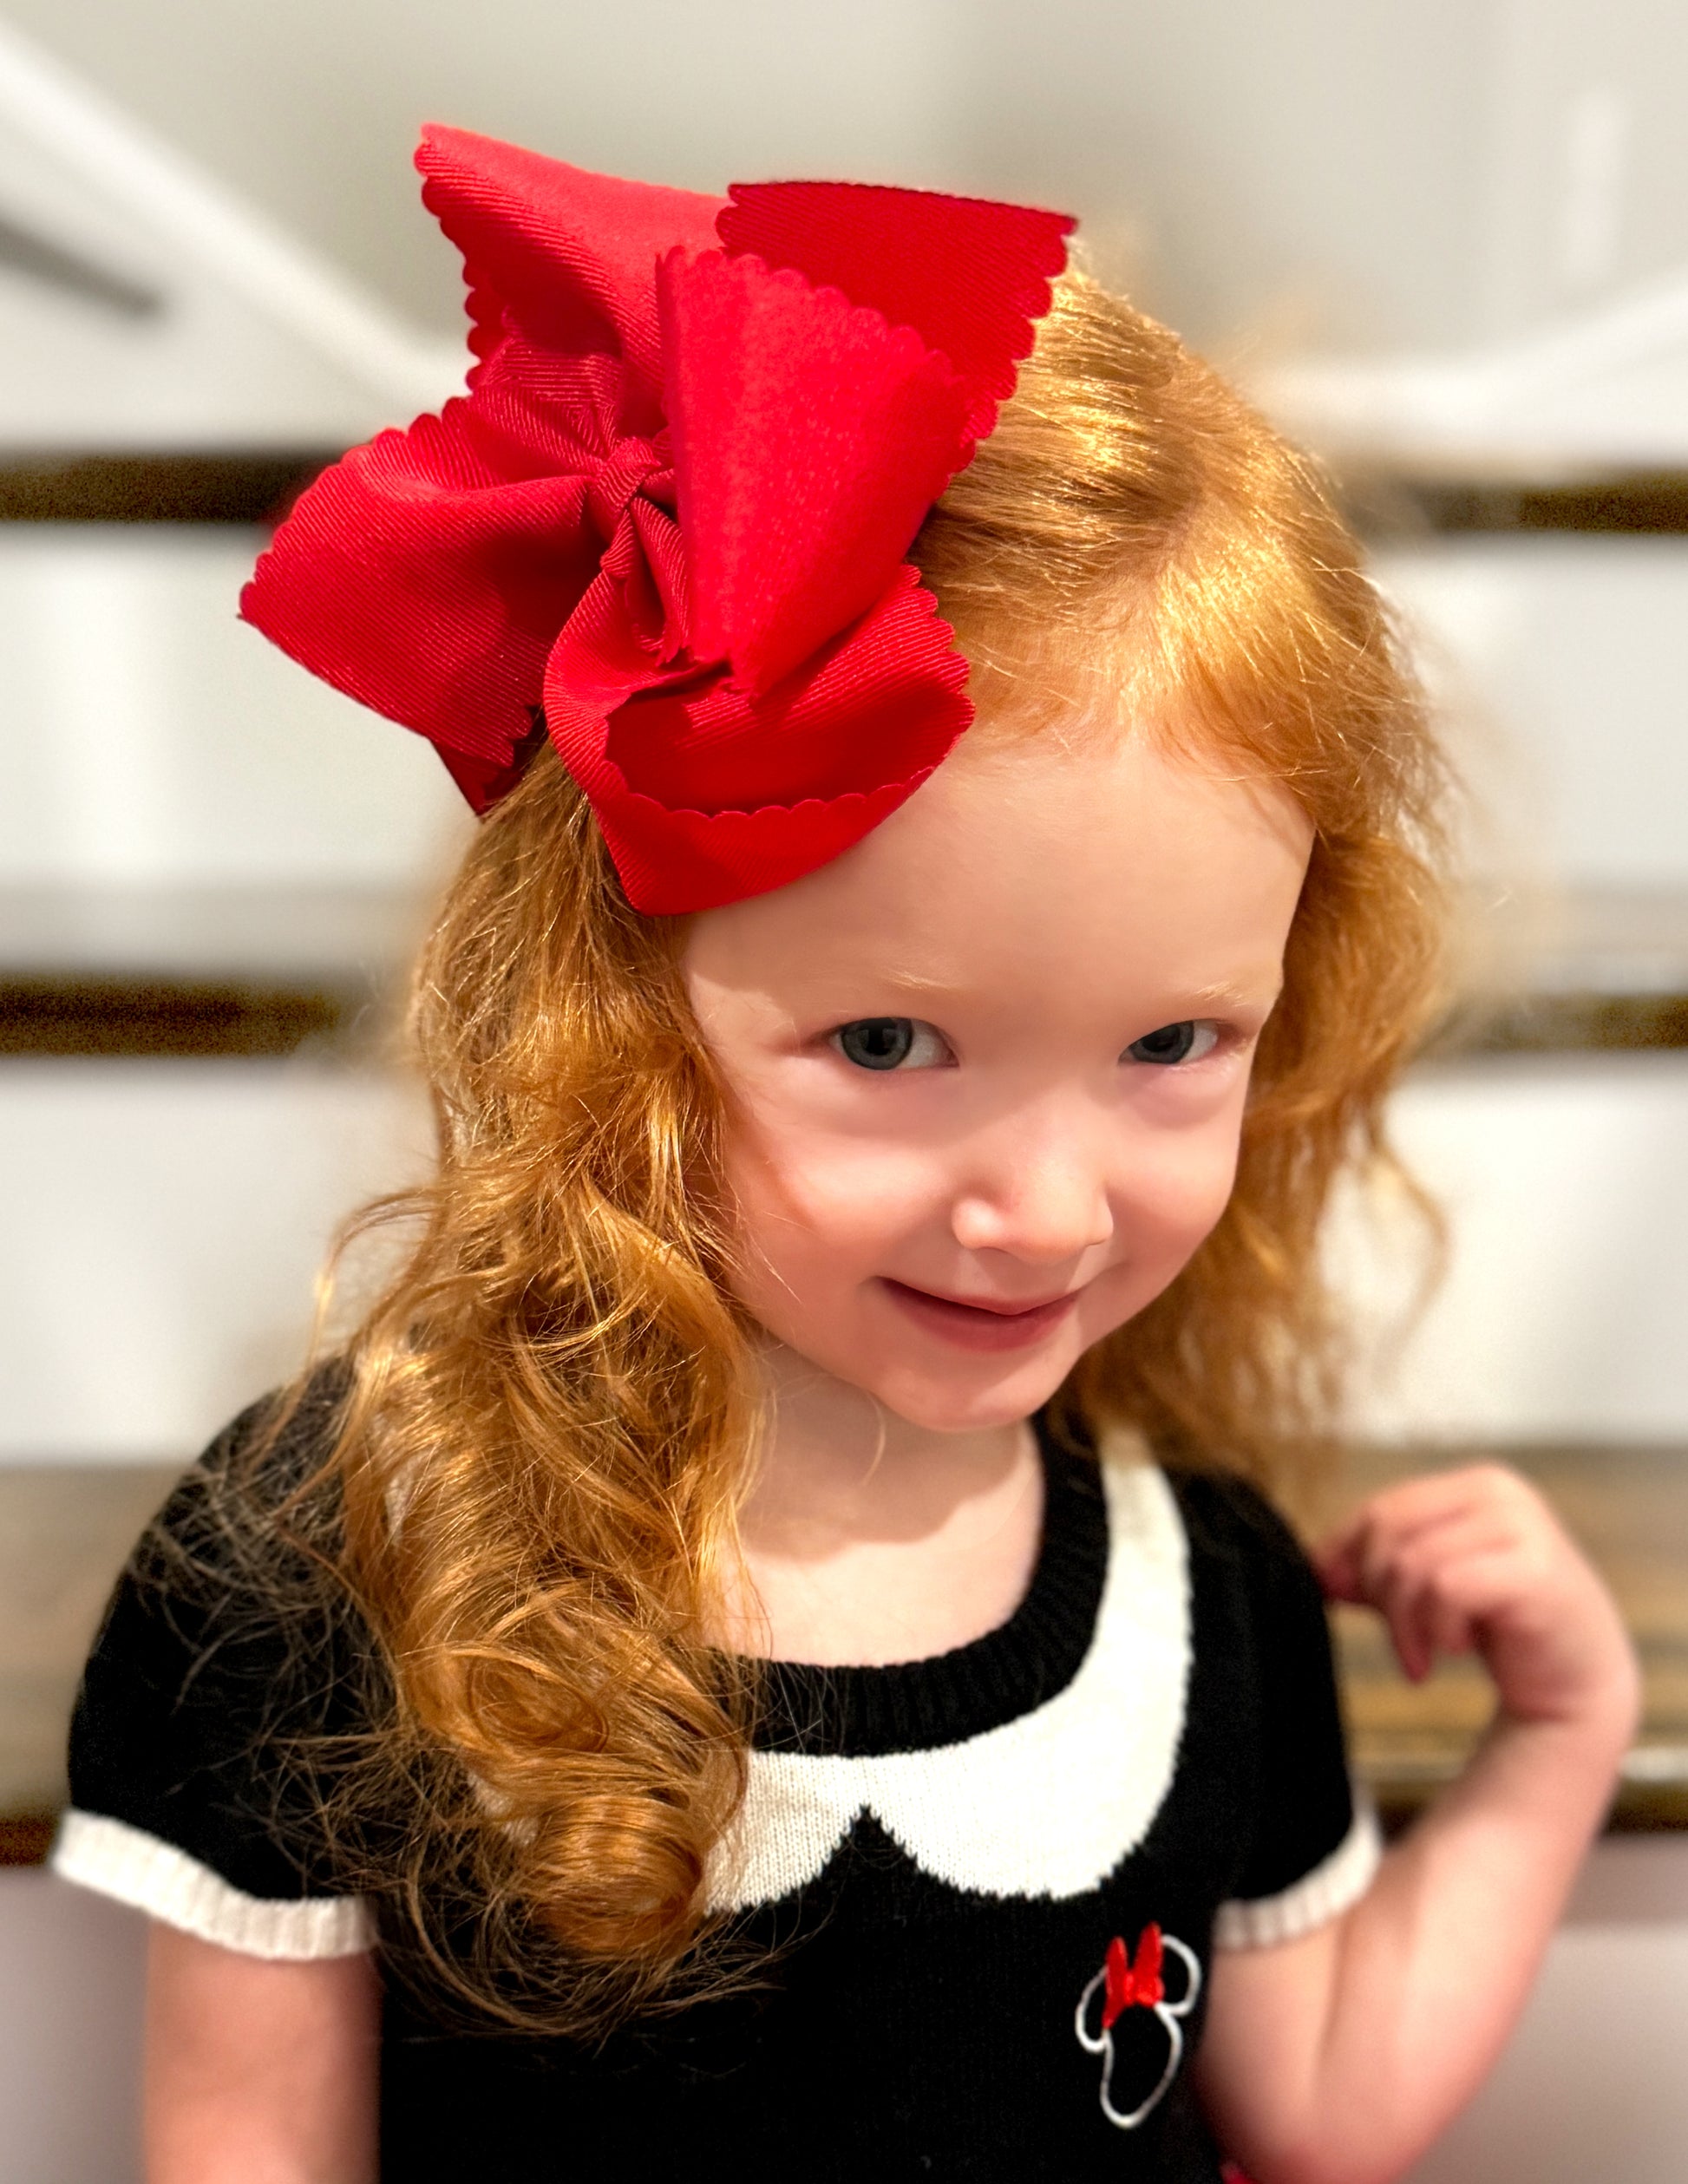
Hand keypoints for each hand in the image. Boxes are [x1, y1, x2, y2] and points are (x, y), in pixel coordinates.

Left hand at [1316, 1465, 1638, 1736]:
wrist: (1578, 1679)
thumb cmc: (1505, 1627)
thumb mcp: (1434, 1587)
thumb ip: (1381, 1569)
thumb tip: (1319, 1568)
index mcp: (1474, 1484)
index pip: (1382, 1507)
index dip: (1345, 1552)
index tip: (1332, 1594)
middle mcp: (1499, 1492)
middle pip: (1389, 1531)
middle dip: (1377, 1593)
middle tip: (1401, 1639)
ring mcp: (1522, 1525)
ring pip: (1412, 1563)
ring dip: (1408, 1624)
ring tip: (1429, 1653)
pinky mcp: (1535, 1569)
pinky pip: (1447, 1589)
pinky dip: (1439, 1629)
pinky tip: (1460, 1647)